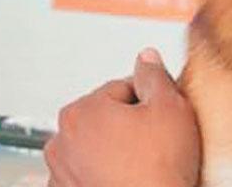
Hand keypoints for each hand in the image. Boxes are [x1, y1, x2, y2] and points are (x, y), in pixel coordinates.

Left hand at [45, 48, 200, 186]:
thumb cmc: (158, 171)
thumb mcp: (171, 108)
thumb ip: (155, 75)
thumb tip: (146, 58)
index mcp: (81, 111)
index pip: (121, 88)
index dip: (148, 100)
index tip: (161, 117)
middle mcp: (61, 141)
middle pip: (103, 117)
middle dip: (127, 124)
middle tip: (154, 142)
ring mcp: (60, 173)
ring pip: (95, 146)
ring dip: (114, 149)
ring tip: (141, 163)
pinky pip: (88, 173)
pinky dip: (104, 174)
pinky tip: (128, 179)